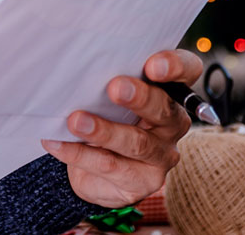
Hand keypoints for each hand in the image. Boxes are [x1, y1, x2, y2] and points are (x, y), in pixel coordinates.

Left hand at [41, 49, 202, 207]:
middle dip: (140, 98)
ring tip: (76, 121)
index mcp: (171, 90)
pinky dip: (80, 153)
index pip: (187, 70)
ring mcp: (161, 156)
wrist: (96, 164)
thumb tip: (76, 63)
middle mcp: (173, 123)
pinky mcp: (143, 182)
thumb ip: (106, 76)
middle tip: (115, 88)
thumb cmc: (105, 112)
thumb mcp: (108, 91)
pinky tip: (57, 143)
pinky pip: (110, 166)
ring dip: (105, 131)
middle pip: (164, 109)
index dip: (175, 66)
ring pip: (137, 143)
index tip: (152, 64)